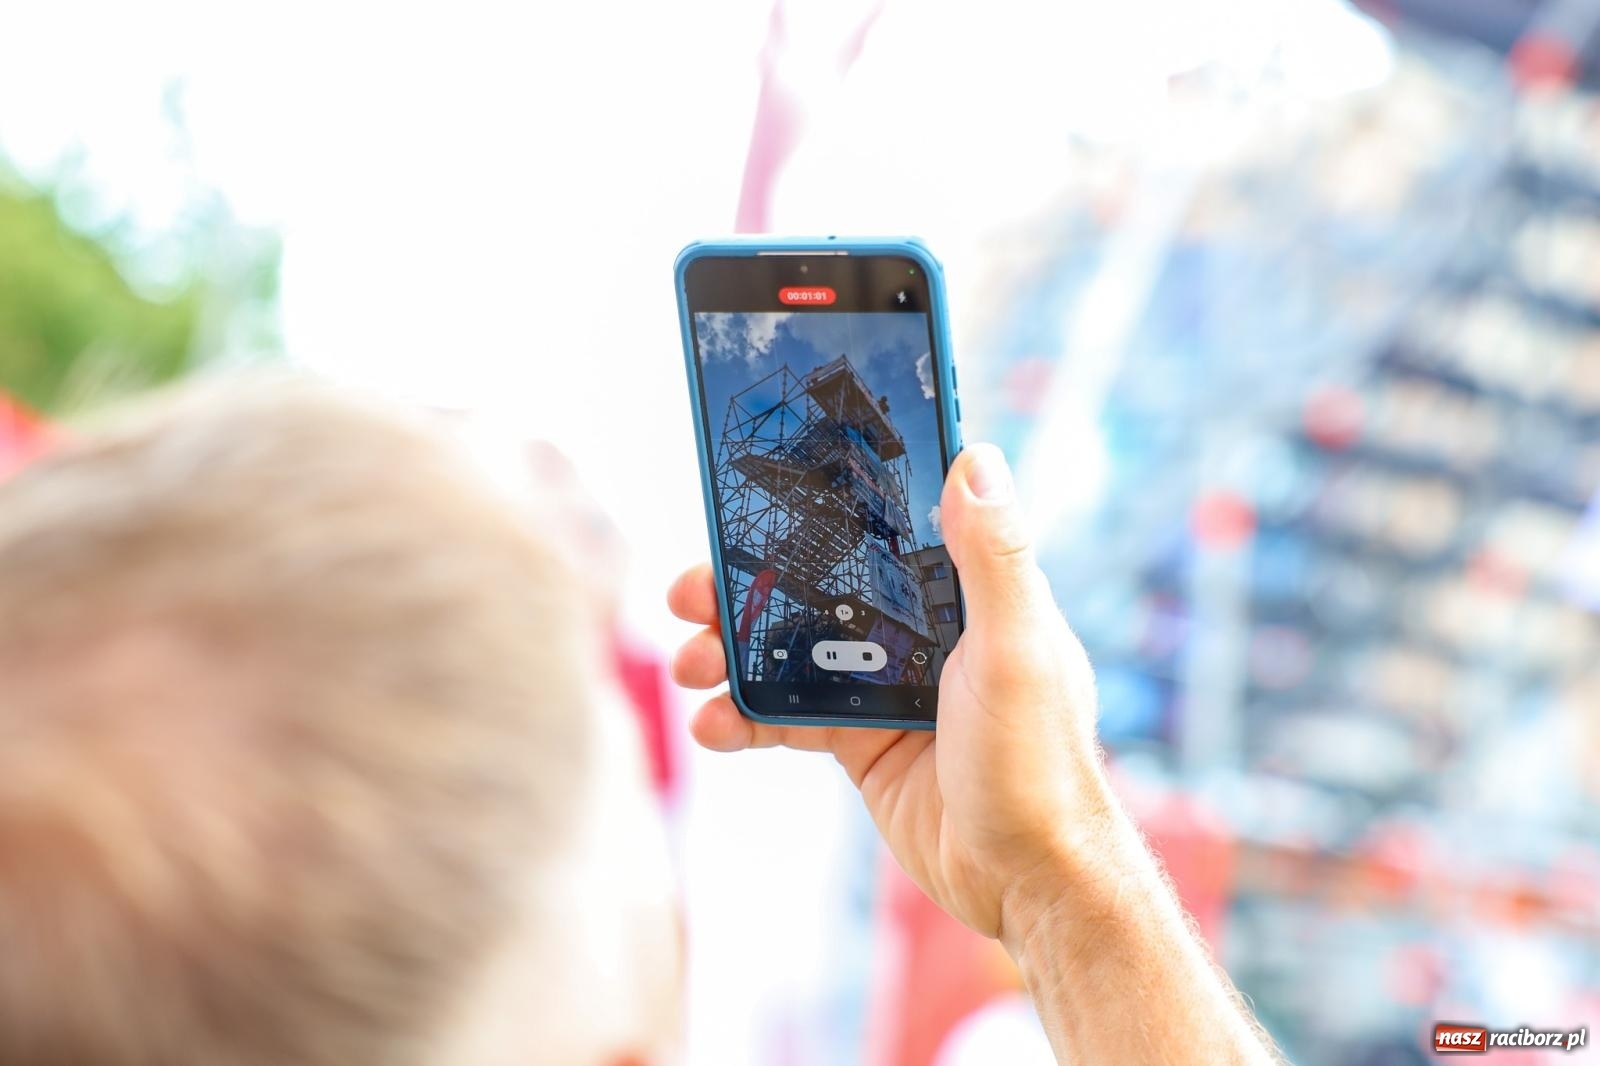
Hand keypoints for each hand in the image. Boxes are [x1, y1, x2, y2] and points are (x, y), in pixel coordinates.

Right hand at [668, 444, 1110, 942]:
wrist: (1026, 884)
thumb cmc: (1040, 764)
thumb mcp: (1018, 651)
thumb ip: (994, 558)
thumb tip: (978, 457)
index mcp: (968, 594)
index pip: (885, 528)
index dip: (822, 507)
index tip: (762, 490)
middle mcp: (926, 631)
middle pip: (821, 585)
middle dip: (748, 584)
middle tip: (690, 592)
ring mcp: (890, 687)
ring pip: (793, 648)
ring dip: (732, 650)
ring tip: (688, 664)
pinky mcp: (864, 742)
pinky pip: (790, 716)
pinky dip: (744, 717)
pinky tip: (712, 726)